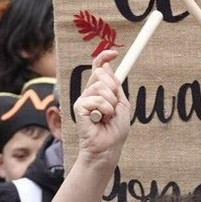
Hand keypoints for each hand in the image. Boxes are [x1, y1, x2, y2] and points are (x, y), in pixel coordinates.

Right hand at [74, 50, 130, 164]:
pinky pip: (97, 100)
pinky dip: (105, 110)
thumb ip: (116, 87)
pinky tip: (100, 120)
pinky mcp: (79, 107)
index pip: (98, 68)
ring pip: (101, 87)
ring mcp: (83, 99)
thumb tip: (107, 66)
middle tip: (114, 106)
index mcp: (100, 91)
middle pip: (101, 74)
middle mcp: (89, 92)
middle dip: (113, 89)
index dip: (104, 57)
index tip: (115, 53)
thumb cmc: (115, 131)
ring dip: (111, 104)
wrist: (108, 148)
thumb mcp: (122, 105)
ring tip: (107, 117)